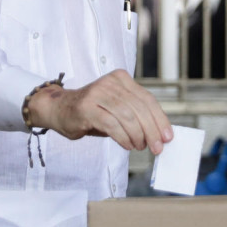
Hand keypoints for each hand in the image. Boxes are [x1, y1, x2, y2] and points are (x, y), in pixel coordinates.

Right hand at [29, 69, 172, 153]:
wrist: (58, 109)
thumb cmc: (92, 112)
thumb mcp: (116, 108)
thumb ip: (135, 115)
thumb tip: (159, 134)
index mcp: (121, 79)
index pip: (147, 99)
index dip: (160, 119)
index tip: (168, 137)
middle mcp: (110, 82)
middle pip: (139, 108)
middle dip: (152, 131)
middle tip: (157, 148)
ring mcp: (97, 93)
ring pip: (127, 116)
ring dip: (138, 136)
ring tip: (140, 147)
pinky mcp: (87, 107)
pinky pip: (112, 124)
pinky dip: (123, 138)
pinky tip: (128, 145)